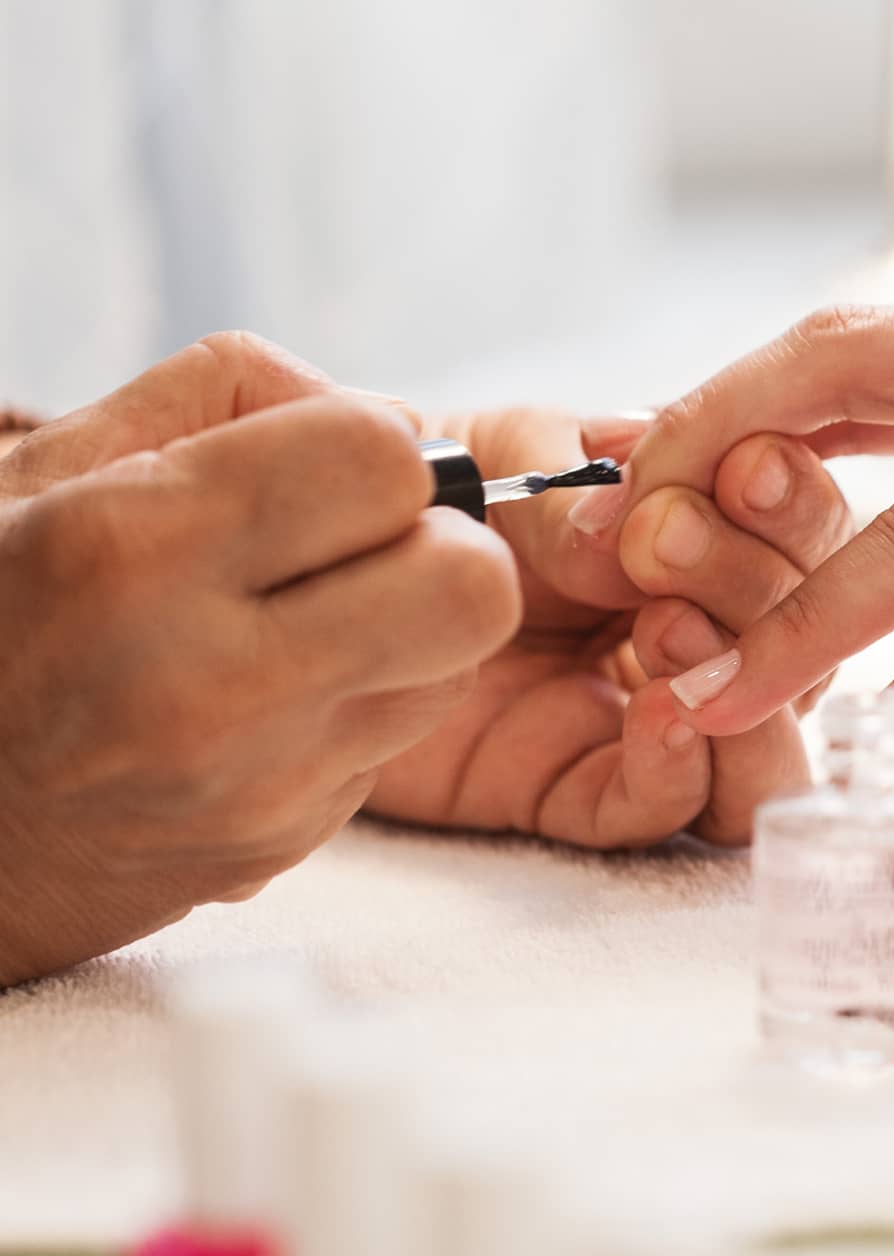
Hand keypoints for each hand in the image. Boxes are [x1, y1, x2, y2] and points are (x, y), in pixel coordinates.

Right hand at [0, 335, 518, 984]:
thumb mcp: (43, 469)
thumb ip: (220, 395)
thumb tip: (380, 412)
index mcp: (133, 550)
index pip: (385, 463)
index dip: (380, 451)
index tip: (334, 470)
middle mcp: (208, 680)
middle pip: (471, 587)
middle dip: (445, 547)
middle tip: (371, 548)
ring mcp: (255, 782)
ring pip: (456, 672)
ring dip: (415, 630)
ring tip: (314, 622)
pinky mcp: (280, 844)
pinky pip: (394, 746)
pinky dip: (360, 705)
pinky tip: (272, 699)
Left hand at [367, 411, 851, 845]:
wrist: (315, 584)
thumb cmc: (428, 501)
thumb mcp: (506, 459)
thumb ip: (578, 489)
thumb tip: (644, 530)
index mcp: (706, 542)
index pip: (800, 537)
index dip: (792, 508)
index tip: (745, 469)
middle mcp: (700, 636)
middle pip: (805, 643)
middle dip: (755, 586)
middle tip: (666, 542)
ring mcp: (650, 721)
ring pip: (769, 751)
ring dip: (749, 692)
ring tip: (671, 630)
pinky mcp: (582, 793)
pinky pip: (666, 810)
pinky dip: (681, 769)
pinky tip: (658, 714)